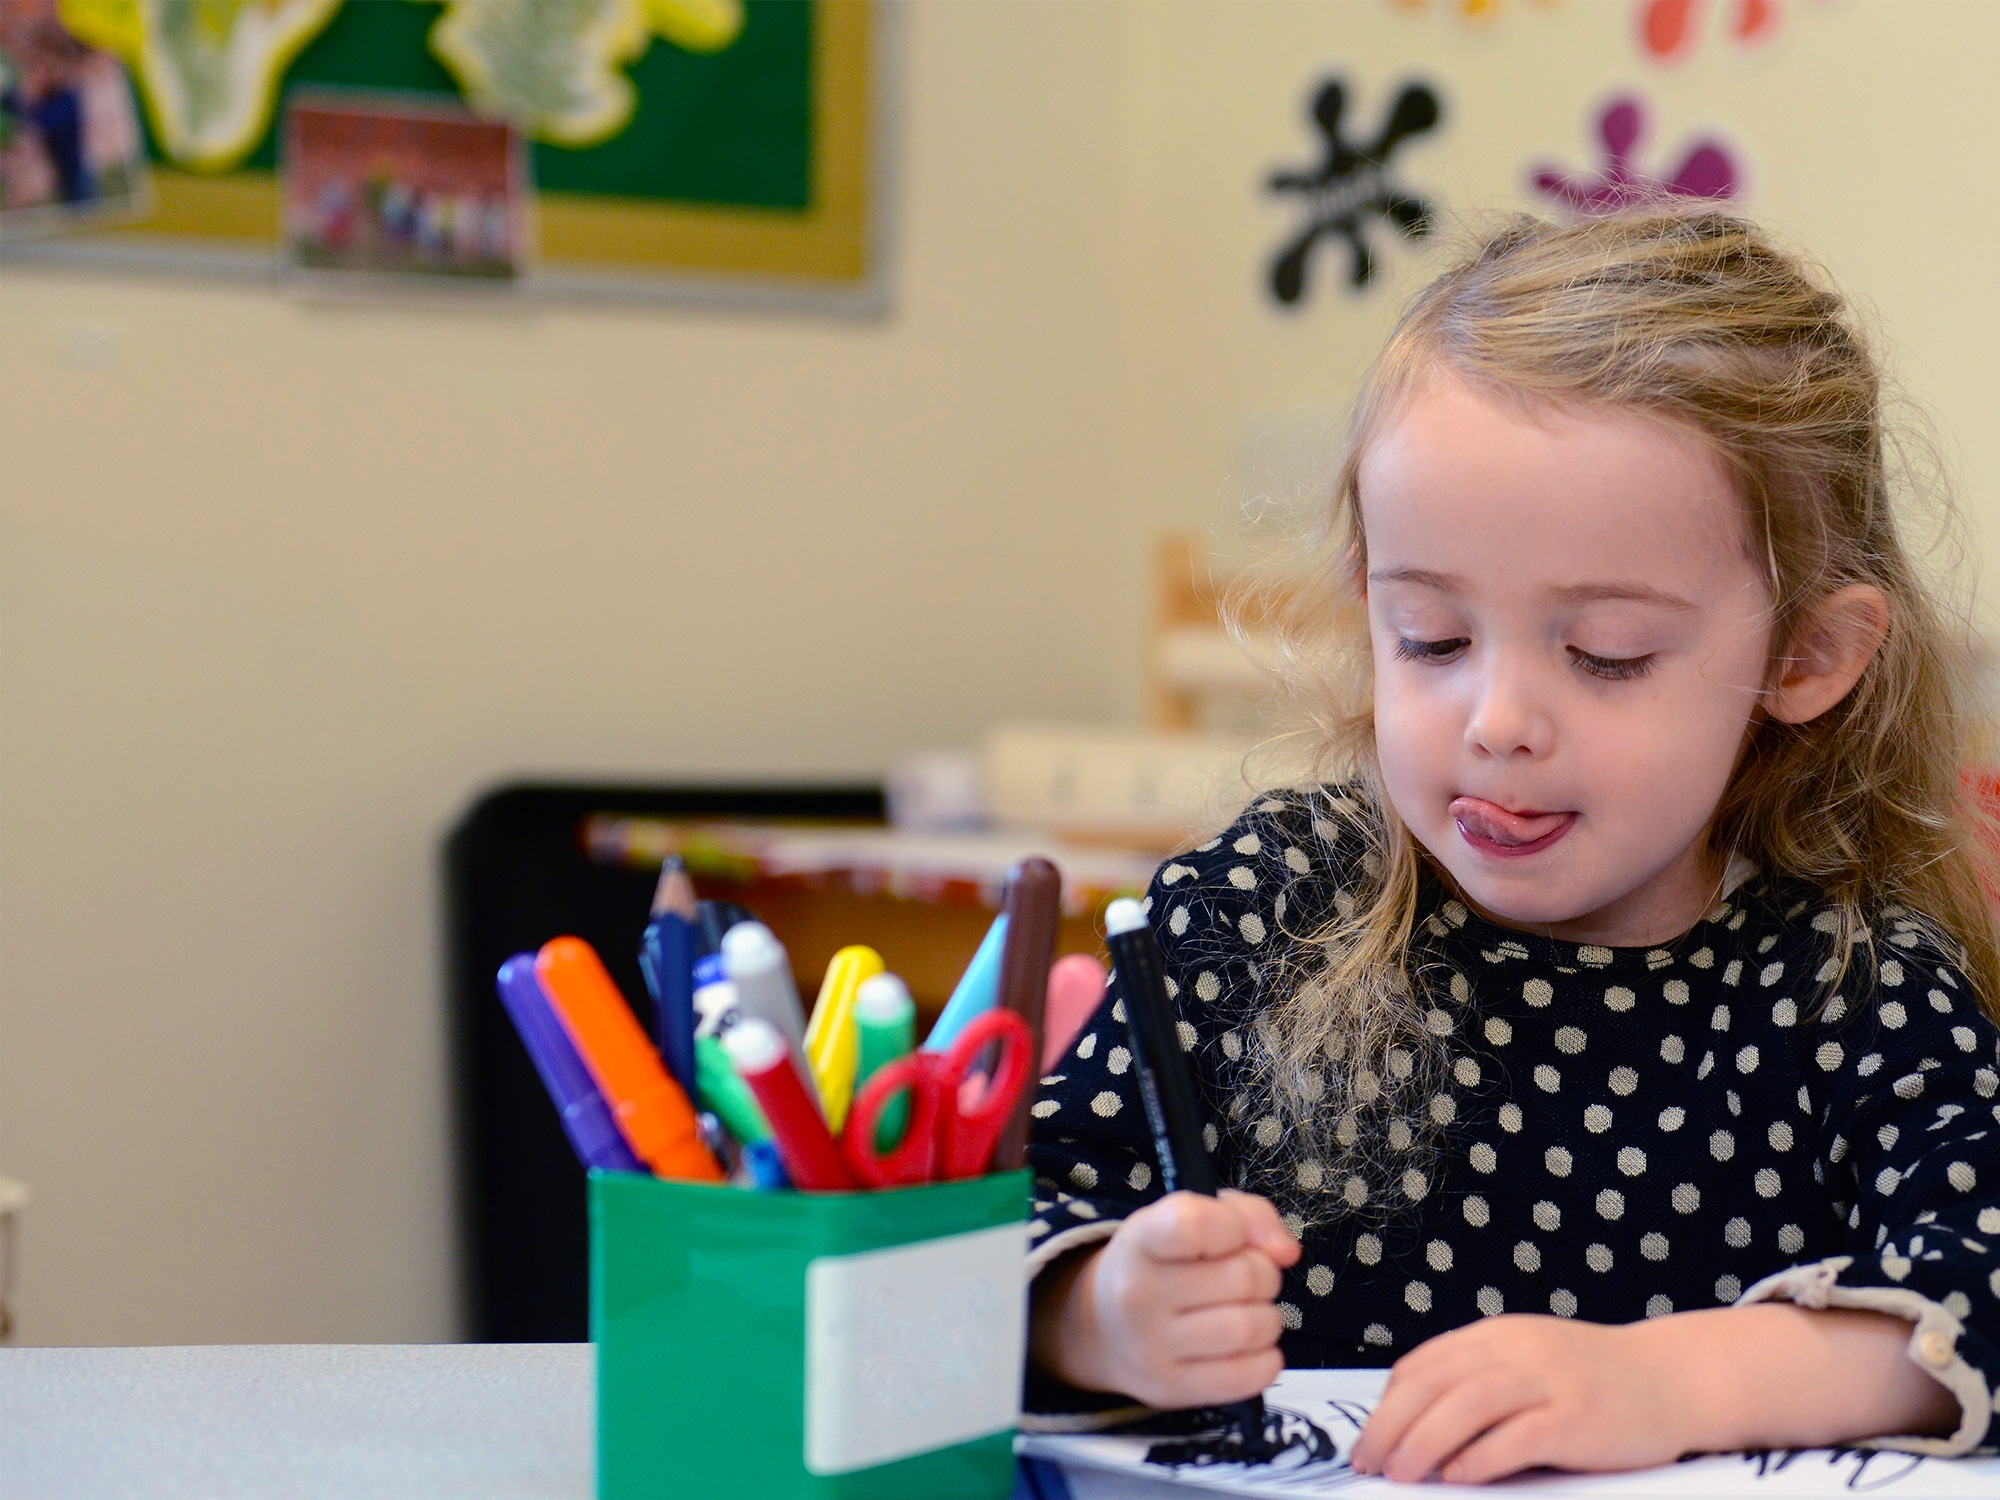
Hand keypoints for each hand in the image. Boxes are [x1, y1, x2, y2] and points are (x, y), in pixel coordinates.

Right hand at [1030, 1189, 1300, 1408]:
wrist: (1102, 1327)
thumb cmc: (1159, 1263)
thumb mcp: (1187, 1218)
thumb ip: (1246, 1216)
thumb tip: (1287, 1252)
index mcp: (1141, 1239)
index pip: (1193, 1224)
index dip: (1235, 1226)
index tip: (1233, 1235)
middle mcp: (1138, 1294)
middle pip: (1244, 1277)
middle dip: (1263, 1273)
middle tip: (1245, 1278)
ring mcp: (1151, 1348)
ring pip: (1251, 1328)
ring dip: (1266, 1317)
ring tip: (1246, 1311)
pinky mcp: (1170, 1389)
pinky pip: (1248, 1376)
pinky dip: (1266, 1359)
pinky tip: (1249, 1347)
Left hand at [1349, 1314, 1690, 1482]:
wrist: (1671, 1378)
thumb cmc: (1591, 1381)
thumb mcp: (1526, 1363)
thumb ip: (1478, 1382)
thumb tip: (1415, 1428)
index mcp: (1496, 1336)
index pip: (1422, 1364)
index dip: (1386, 1404)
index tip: (1367, 1441)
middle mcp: (1516, 1350)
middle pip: (1434, 1383)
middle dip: (1390, 1425)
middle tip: (1369, 1462)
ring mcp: (1549, 1381)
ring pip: (1467, 1404)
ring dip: (1424, 1441)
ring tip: (1402, 1474)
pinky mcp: (1578, 1417)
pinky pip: (1518, 1436)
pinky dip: (1481, 1457)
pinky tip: (1459, 1477)